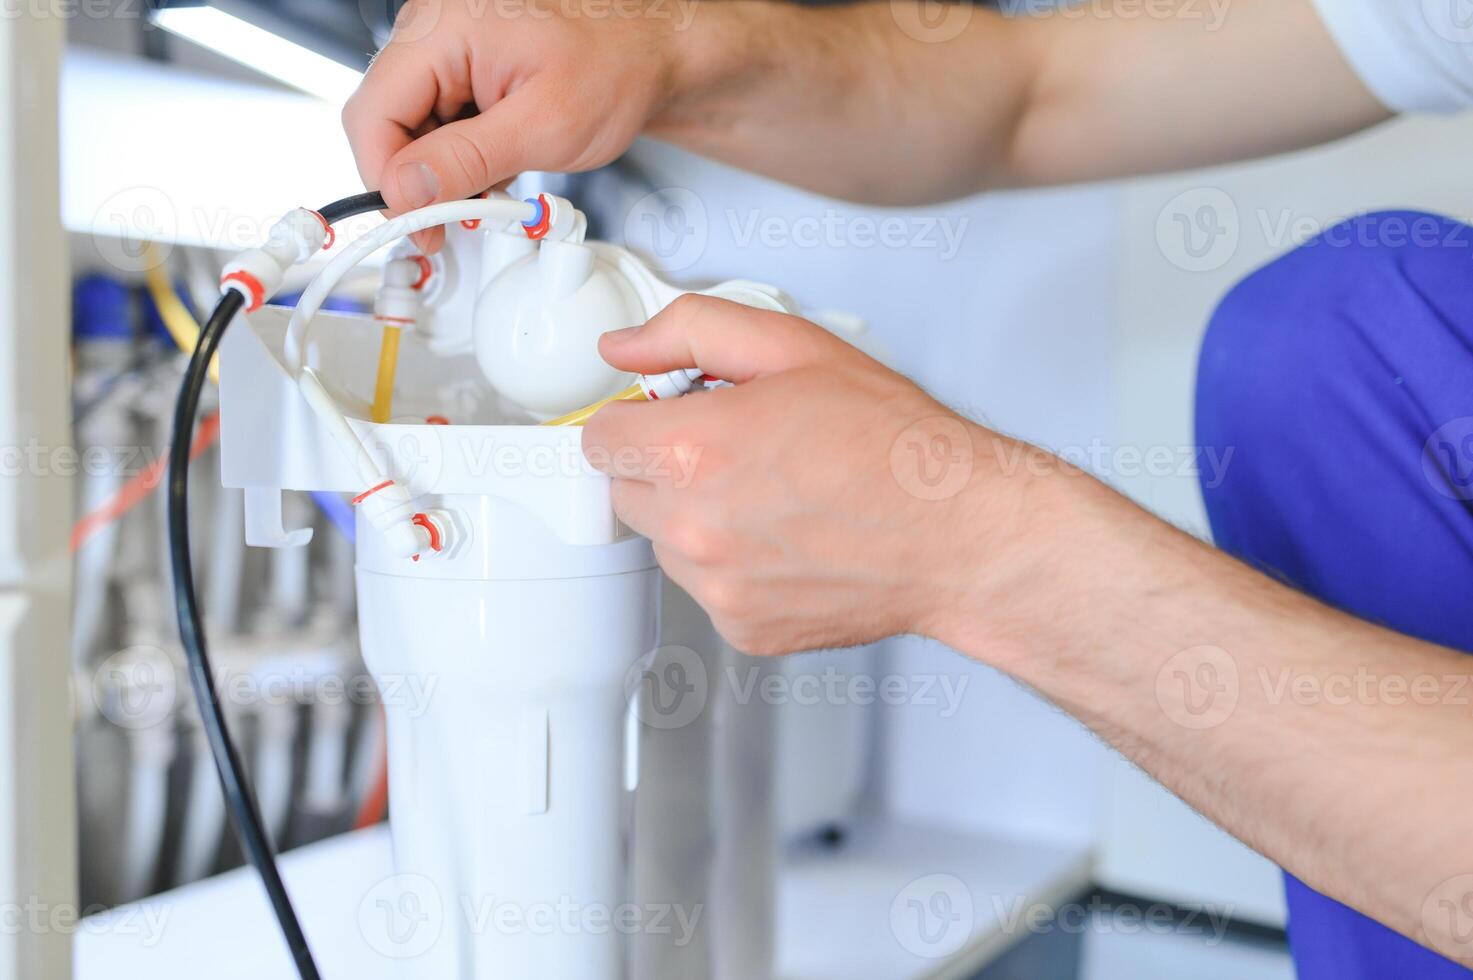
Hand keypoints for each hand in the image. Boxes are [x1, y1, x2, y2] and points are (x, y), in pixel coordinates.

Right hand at [341, 0, 695, 251]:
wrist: (655, 48)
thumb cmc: (618, 63)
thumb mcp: (544, 125)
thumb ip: (467, 159)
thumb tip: (406, 190)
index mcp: (443, 28)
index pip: (372, 115)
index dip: (387, 181)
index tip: (419, 225)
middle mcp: (435, 28)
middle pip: (386, 121)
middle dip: (417, 180)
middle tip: (452, 222)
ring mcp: (448, 45)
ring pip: (412, 126)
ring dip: (442, 170)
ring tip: (490, 189)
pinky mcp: (464, 65)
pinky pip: (439, 118)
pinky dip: (460, 154)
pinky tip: (493, 167)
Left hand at [582, 295, 1026, 654]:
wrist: (958, 533)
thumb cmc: (893, 444)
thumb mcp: (793, 347)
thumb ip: (690, 332)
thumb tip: (623, 348)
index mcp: (693, 450)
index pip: (599, 438)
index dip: (637, 417)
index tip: (669, 416)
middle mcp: (694, 527)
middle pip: (626, 491)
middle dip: (665, 465)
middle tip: (737, 449)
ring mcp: (717, 586)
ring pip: (664, 545)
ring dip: (696, 519)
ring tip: (772, 496)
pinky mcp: (742, 627)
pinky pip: (707, 589)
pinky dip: (734, 567)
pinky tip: (788, 540)